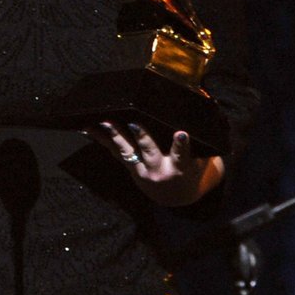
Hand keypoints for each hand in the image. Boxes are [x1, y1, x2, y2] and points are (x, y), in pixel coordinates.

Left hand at [86, 120, 224, 206]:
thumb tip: (206, 98)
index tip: (181, 134)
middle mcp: (159, 169)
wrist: (177, 197)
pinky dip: (101, 139)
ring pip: (127, 151)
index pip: (182, 154)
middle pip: (149, 151)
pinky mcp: (130, 166)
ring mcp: (141, 169)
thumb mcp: (202, 157)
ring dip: (115, 135)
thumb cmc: (192, 169)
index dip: (181, 145)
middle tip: (135, 123)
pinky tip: (88, 128)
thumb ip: (202, 133)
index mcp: (180, 167)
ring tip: (105, 121)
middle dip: (142, 137)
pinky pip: (114, 152)